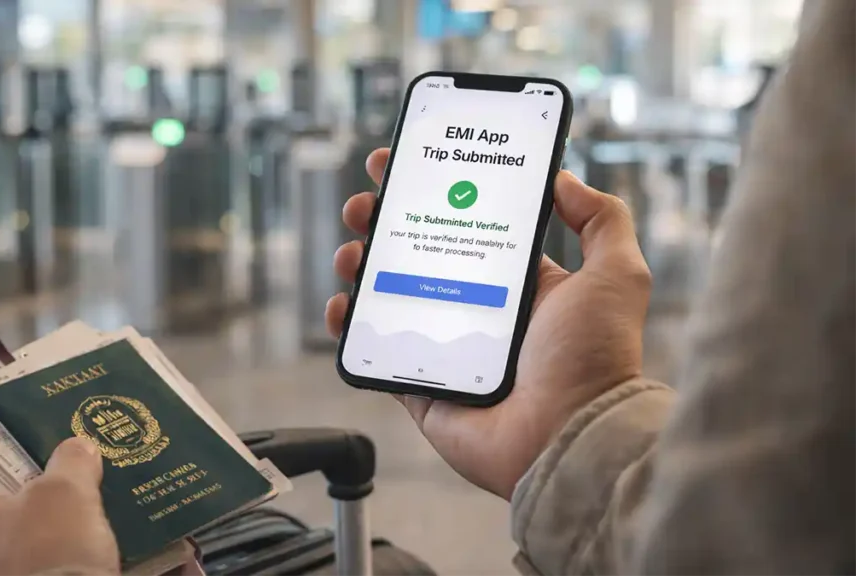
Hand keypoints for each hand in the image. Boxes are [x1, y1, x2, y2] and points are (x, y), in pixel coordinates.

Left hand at [0, 438, 119, 575]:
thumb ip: (71, 463)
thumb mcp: (68, 493)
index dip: (11, 481)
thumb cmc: (46, 550)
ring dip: (26, 558)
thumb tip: (77, 447)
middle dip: (21, 523)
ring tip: (69, 554)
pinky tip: (62, 575)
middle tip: (62, 519)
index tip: (44, 485)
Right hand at [326, 149, 651, 498]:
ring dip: (362, 266)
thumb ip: (603, 219)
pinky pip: (376, 349)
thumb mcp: (616, 274)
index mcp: (521, 285)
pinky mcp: (421, 384)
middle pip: (419, 254)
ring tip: (351, 249)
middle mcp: (480, 310)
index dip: (436, 194)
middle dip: (386, 222)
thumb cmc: (596, 359)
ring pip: (390, 296)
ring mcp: (446, 347)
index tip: (407, 165)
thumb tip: (564, 178)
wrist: (569, 438)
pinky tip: (342, 304)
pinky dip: (350, 326)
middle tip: (364, 203)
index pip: (469, 226)